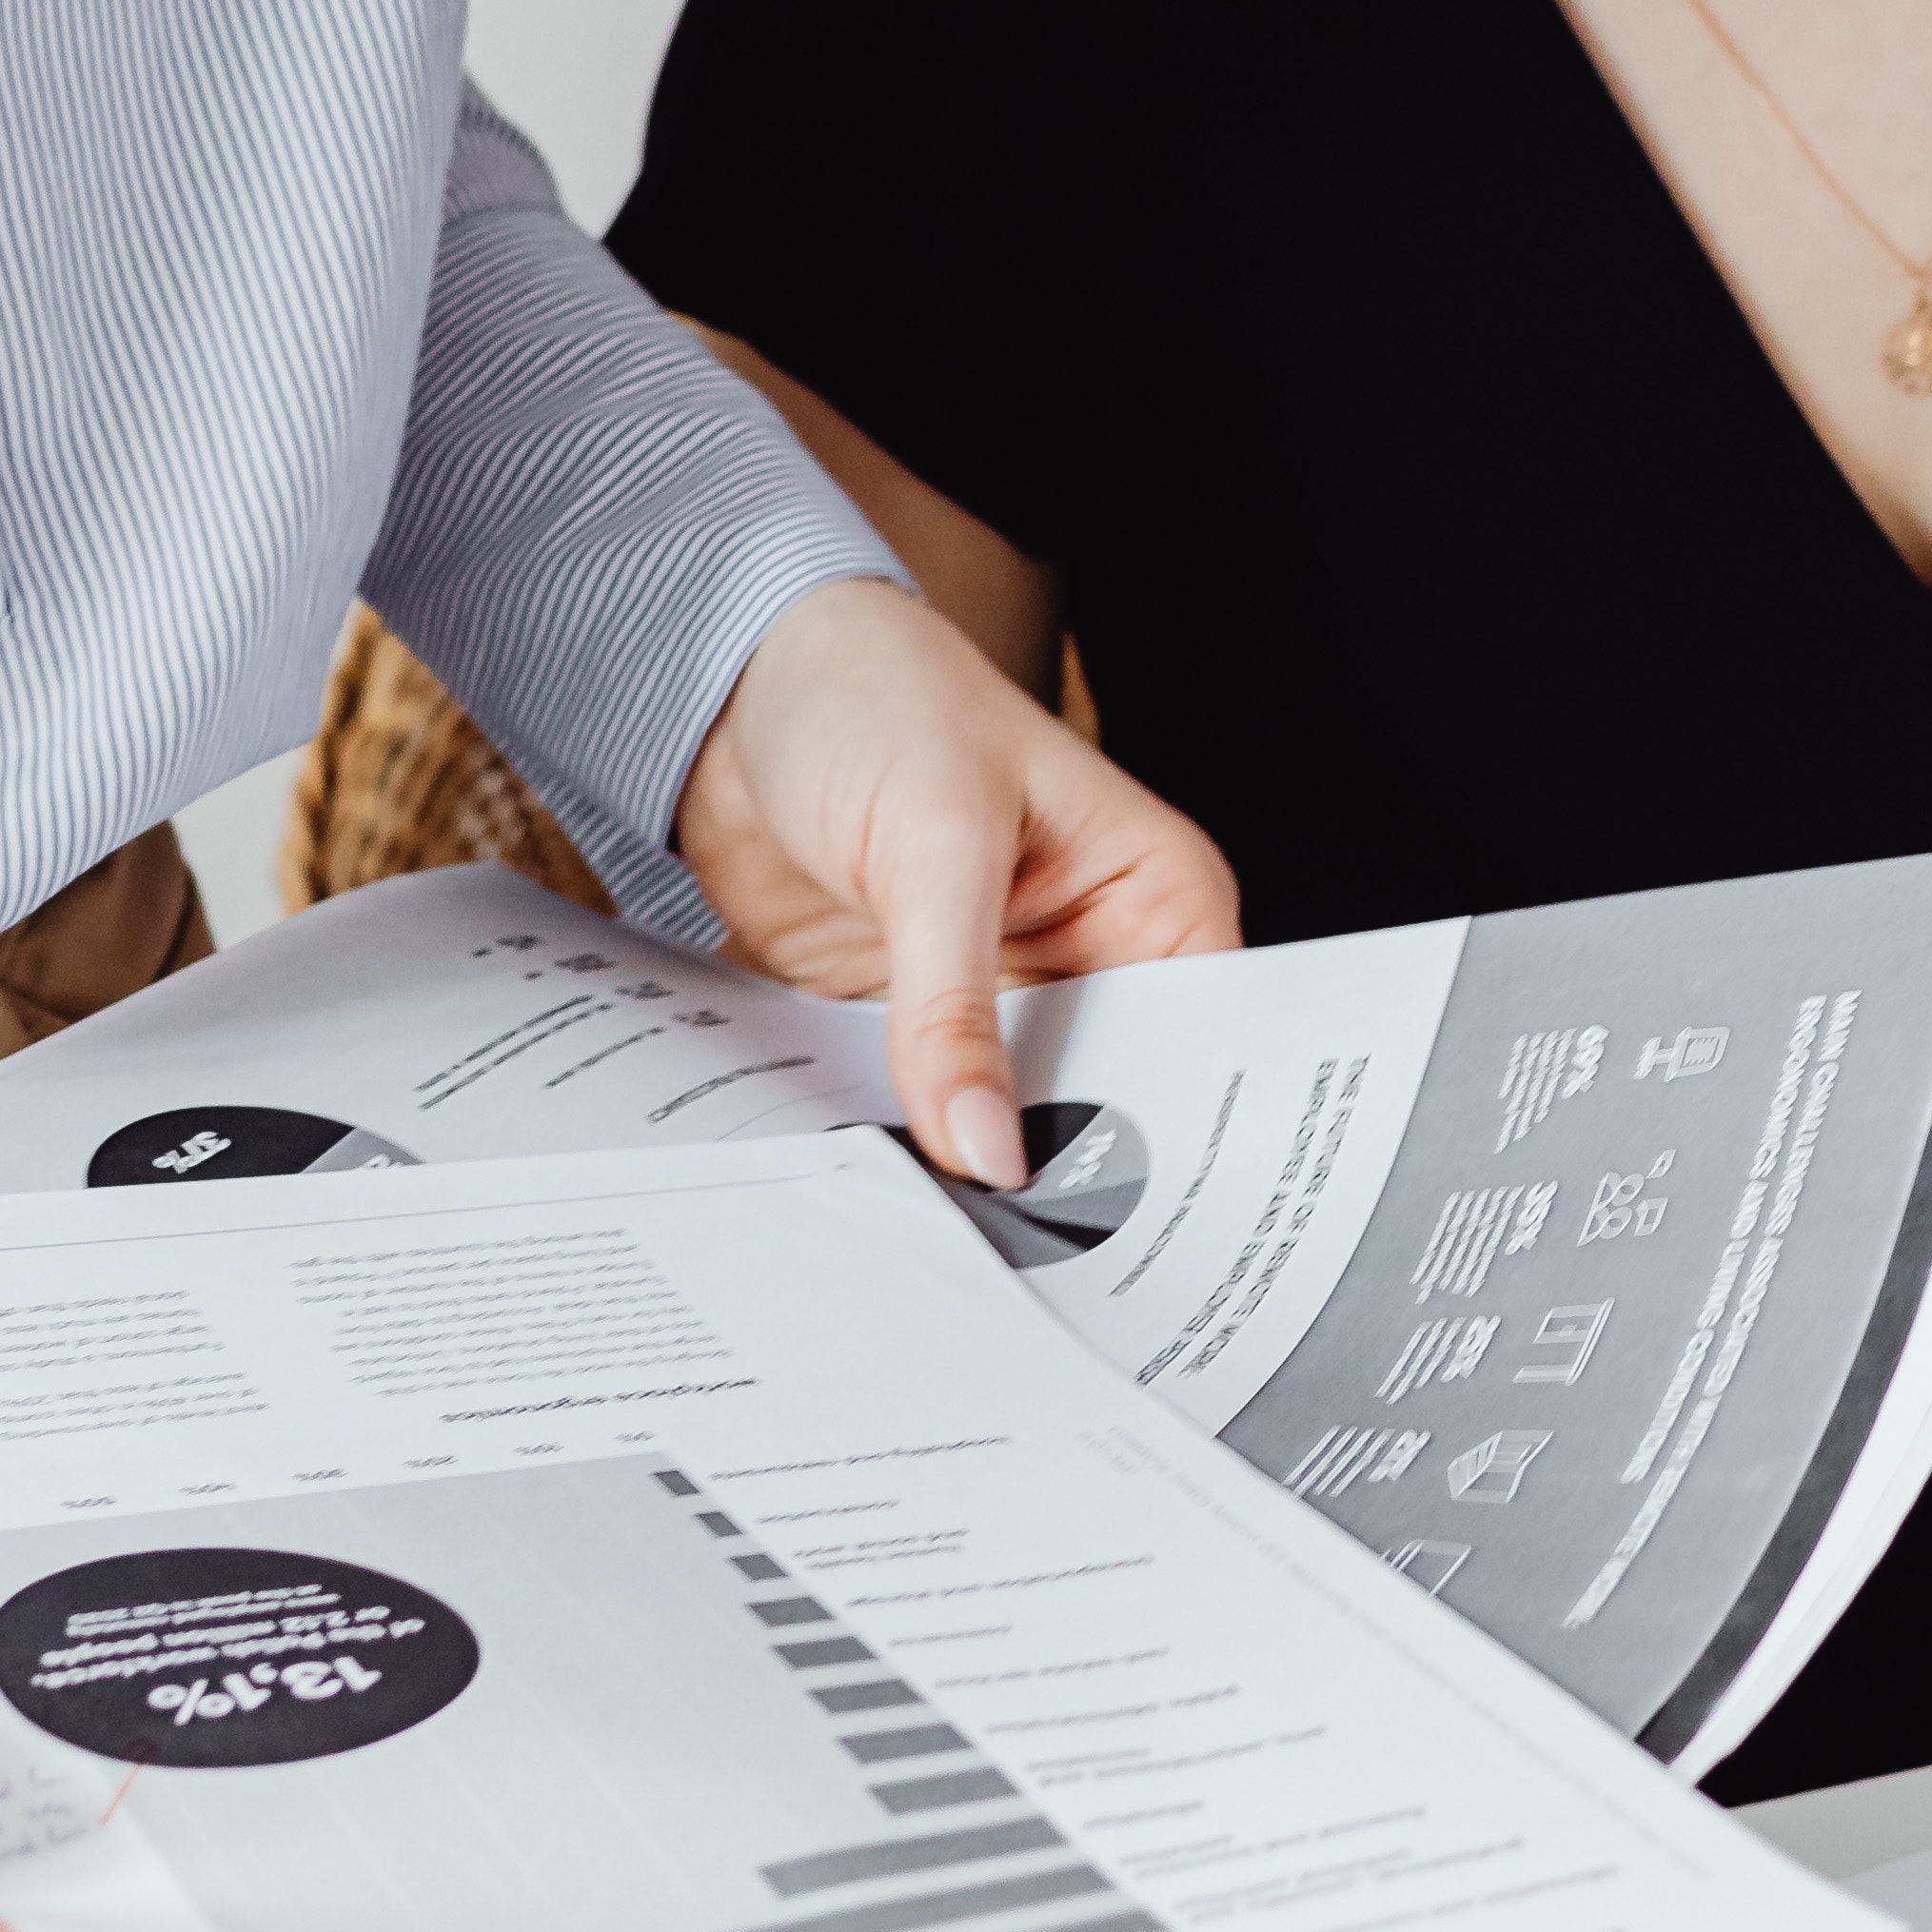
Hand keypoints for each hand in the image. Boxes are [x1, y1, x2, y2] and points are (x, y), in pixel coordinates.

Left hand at [673, 575, 1239, 1188]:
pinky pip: (908, 1108)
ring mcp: (995, 996)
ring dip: (957, 1162)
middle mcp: (1087, 957)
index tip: (1119, 1220)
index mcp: (1149, 895)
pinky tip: (859, 1178)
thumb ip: (956, 1009)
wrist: (733, 684)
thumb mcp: (935, 844)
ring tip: (929, 1226)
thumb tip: (987, 1150)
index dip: (1166, 1131)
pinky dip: (882, 1138)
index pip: (1197, 1043)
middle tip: (1010, 1246)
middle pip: (1101, 1101)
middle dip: (1052, 1165)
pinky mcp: (906, 1021)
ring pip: (1001, 1119)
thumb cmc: (875, 696)